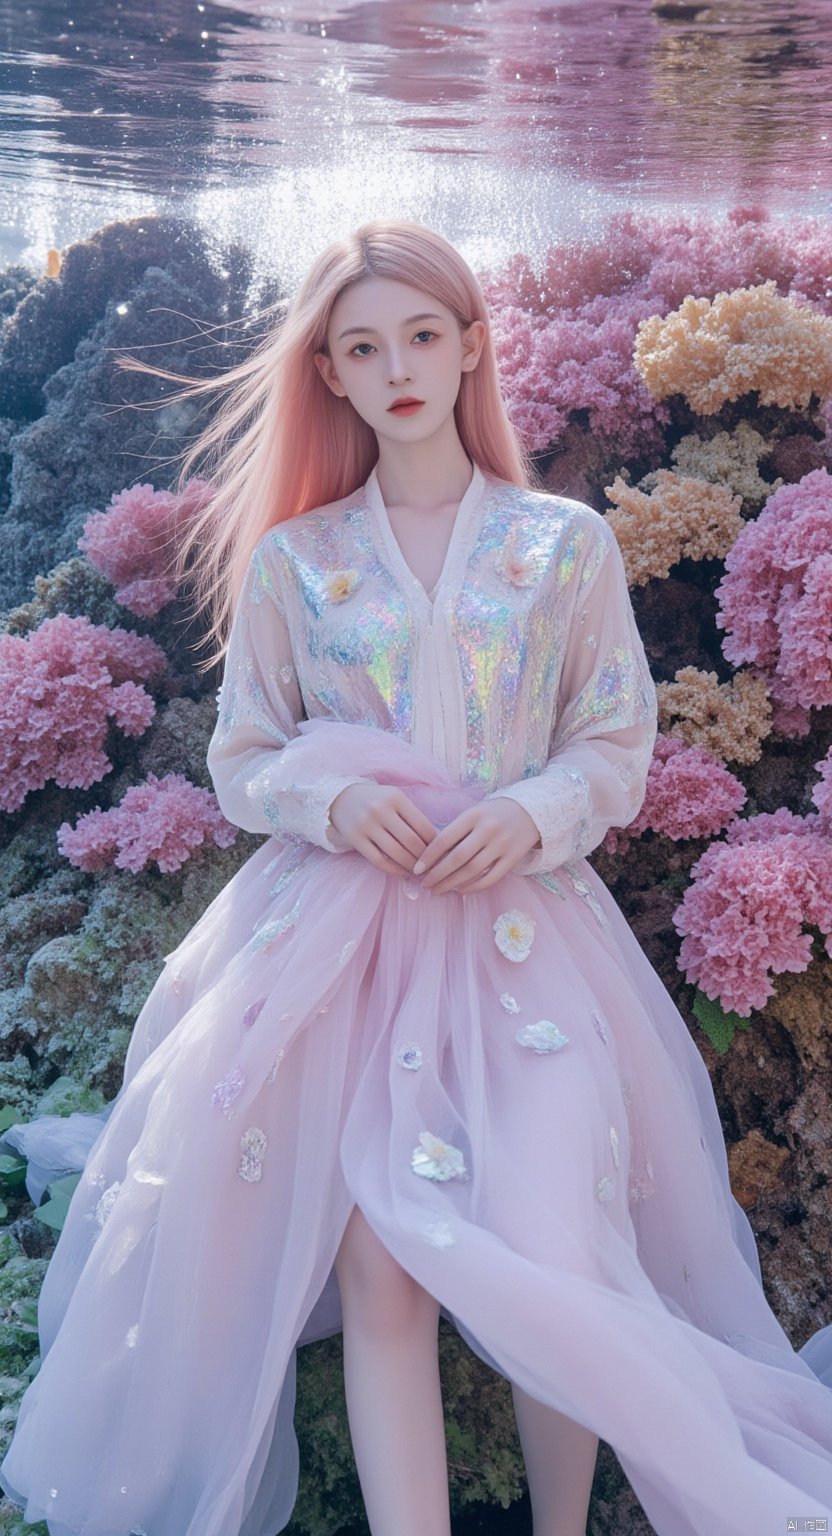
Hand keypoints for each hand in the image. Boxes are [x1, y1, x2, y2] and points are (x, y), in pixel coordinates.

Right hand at [329, 782, 437, 878]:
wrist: (340, 799)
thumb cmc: (376, 801)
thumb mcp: (395, 799)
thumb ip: (413, 817)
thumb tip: (437, 843)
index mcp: (396, 798)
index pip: (424, 826)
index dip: (436, 845)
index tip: (443, 855)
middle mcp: (381, 810)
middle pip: (412, 842)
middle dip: (425, 859)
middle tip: (433, 869)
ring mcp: (366, 825)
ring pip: (396, 853)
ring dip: (411, 867)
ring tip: (420, 873)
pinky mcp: (355, 839)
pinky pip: (379, 860)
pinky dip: (394, 870)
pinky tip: (403, 874)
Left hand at [411, 796, 541, 894]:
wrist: (530, 812)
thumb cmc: (493, 814)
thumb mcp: (474, 813)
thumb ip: (456, 831)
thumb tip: (432, 858)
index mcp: (473, 815)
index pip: (445, 839)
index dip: (428, 856)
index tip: (417, 869)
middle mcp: (488, 829)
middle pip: (457, 858)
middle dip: (438, 874)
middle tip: (425, 885)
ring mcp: (502, 844)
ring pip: (472, 870)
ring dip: (452, 883)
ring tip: (438, 890)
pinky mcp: (513, 857)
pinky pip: (491, 877)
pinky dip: (474, 886)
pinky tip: (461, 890)